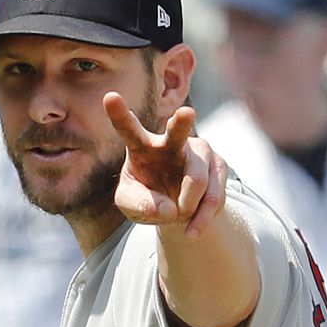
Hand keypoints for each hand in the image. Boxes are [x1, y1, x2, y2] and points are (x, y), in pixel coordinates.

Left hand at [105, 94, 227, 237]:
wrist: (178, 209)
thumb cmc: (148, 199)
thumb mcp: (130, 205)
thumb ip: (137, 205)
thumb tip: (167, 208)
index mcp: (141, 145)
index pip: (127, 128)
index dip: (119, 113)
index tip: (109, 96)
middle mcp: (171, 141)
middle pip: (177, 130)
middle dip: (182, 122)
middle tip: (187, 113)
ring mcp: (198, 152)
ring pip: (197, 180)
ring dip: (186, 206)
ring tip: (179, 216)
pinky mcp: (218, 166)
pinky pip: (213, 196)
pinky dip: (200, 219)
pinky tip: (192, 230)